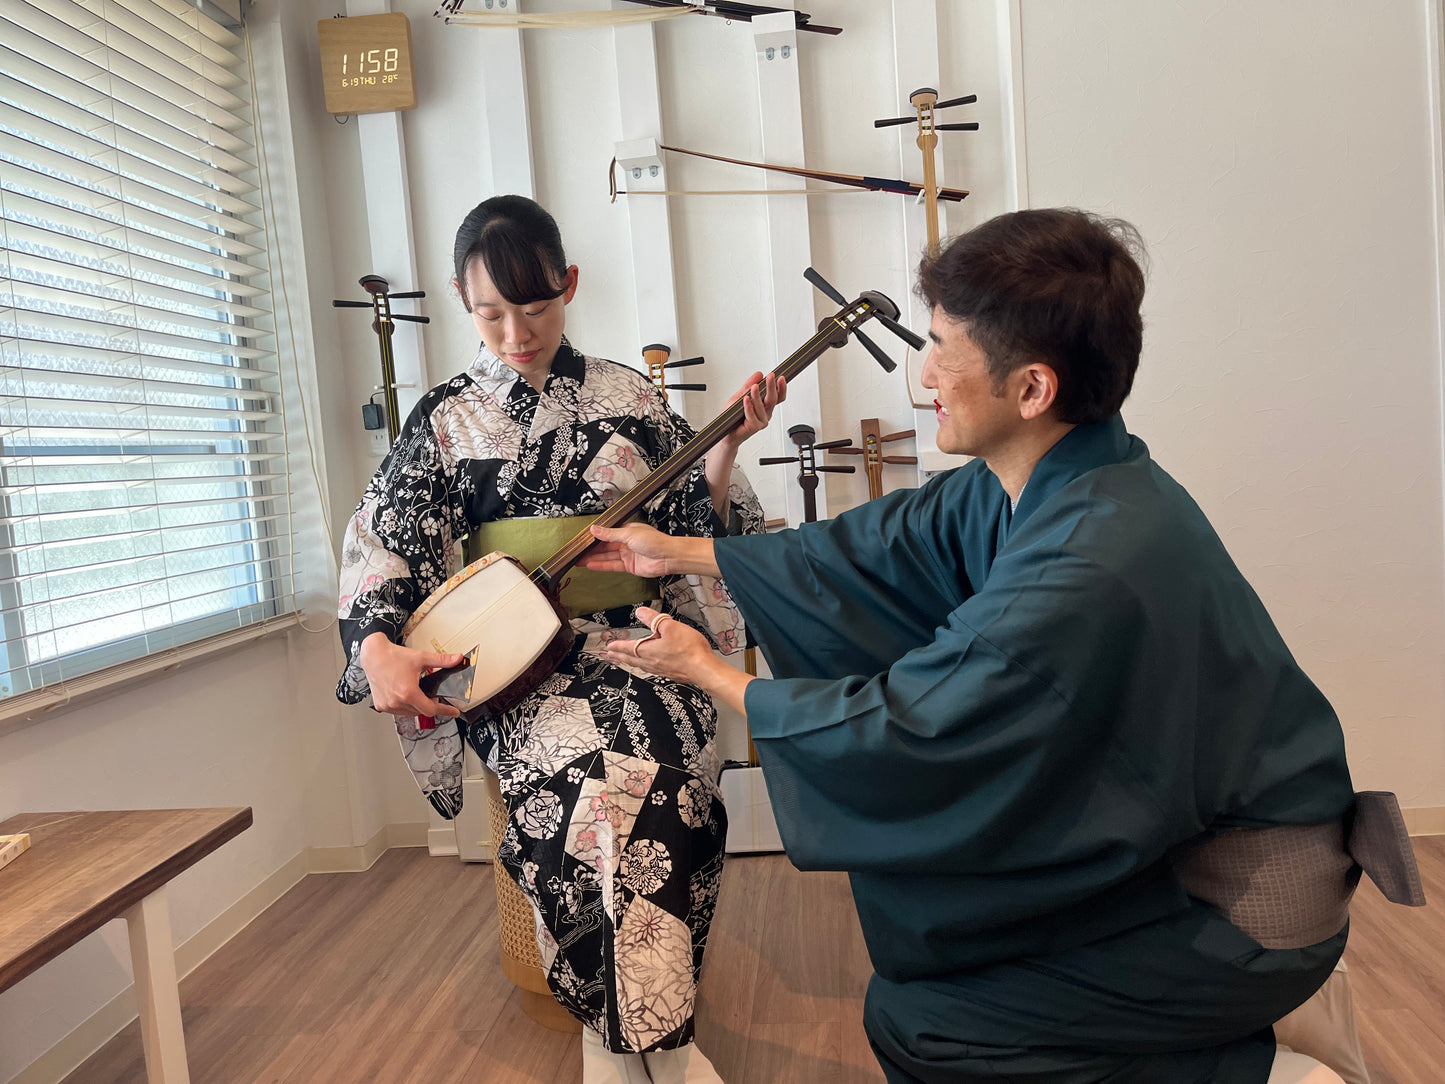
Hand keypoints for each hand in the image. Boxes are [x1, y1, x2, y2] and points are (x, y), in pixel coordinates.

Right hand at [359, 631, 464, 718]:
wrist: (373, 655)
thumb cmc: (393, 657)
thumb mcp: (421, 658)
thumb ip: (442, 660)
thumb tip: (457, 659)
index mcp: (408, 693)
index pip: (431, 709)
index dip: (445, 710)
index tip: (453, 712)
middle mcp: (397, 702)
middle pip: (421, 711)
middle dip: (429, 704)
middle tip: (433, 695)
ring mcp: (387, 705)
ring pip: (409, 713)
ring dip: (416, 706)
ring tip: (417, 693)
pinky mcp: (380, 705)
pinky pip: (398, 711)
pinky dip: (404, 706)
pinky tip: (405, 696)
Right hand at [578, 522, 677, 577]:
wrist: (669, 557)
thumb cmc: (655, 541)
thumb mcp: (629, 534)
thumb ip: (610, 534)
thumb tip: (595, 529)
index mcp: (627, 531)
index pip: (607, 533)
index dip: (595, 537)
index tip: (583, 540)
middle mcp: (627, 542)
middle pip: (605, 546)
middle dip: (591, 549)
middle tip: (577, 552)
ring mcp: (628, 555)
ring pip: (607, 556)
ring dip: (593, 558)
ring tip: (579, 560)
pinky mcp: (629, 566)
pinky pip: (613, 565)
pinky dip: (602, 565)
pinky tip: (591, 565)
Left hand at [603, 606, 717, 684]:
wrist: (704, 669)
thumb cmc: (689, 650)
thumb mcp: (670, 627)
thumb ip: (654, 619)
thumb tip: (641, 612)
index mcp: (649, 651)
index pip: (628, 648)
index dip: (618, 646)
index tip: (609, 646)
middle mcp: (652, 663)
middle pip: (632, 659)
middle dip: (620, 656)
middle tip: (611, 656)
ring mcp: (661, 670)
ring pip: (641, 666)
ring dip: (631, 662)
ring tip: (626, 661)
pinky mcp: (671, 674)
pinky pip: (652, 670)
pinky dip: (645, 666)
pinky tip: (650, 666)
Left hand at [725, 371, 786, 444]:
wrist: (726, 434)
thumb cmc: (733, 417)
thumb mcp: (740, 396)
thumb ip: (748, 385)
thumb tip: (759, 374)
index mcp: (765, 406)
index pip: (778, 396)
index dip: (781, 387)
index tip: (781, 377)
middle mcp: (765, 413)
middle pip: (772, 399)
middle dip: (772, 387)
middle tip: (771, 376)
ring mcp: (761, 421)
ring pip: (762, 407)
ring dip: (758, 396)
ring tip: (754, 387)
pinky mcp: (754, 427)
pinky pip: (752, 415)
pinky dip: (748, 407)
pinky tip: (746, 399)